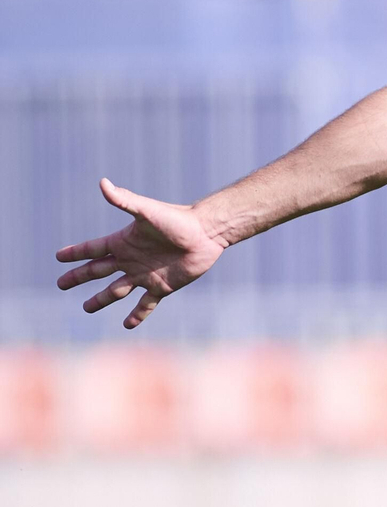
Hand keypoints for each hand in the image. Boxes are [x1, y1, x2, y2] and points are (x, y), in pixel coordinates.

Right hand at [55, 179, 224, 328]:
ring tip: (87, 308)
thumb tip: (102, 182)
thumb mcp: (147, 211)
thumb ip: (124, 200)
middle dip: (79, 277)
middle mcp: (131, 259)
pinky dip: (137, 315)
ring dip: (101, 300)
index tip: (58, 257)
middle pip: (98, 271)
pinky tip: (127, 324)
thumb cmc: (178, 219)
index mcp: (124, 242)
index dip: (75, 253)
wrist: (207, 233)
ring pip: (117, 291)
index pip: (92, 249)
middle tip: (61, 284)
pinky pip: (146, 305)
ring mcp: (145, 274)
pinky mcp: (162, 286)